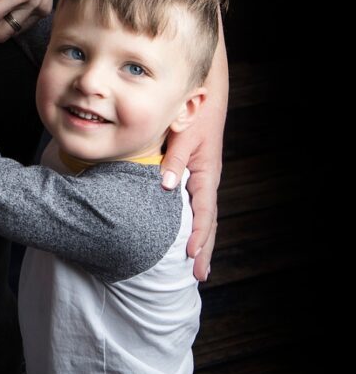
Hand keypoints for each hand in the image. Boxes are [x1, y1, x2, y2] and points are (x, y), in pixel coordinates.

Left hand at [162, 57, 228, 281]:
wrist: (202, 97)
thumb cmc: (191, 115)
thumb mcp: (183, 136)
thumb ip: (173, 160)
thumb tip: (166, 186)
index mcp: (205, 174)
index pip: (203, 212)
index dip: (198, 236)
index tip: (192, 257)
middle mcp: (205, 181)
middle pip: (207, 222)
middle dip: (204, 249)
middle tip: (199, 276)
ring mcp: (200, 180)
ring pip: (202, 216)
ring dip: (201, 240)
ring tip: (196, 265)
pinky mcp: (194, 175)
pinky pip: (195, 206)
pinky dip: (195, 224)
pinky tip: (187, 236)